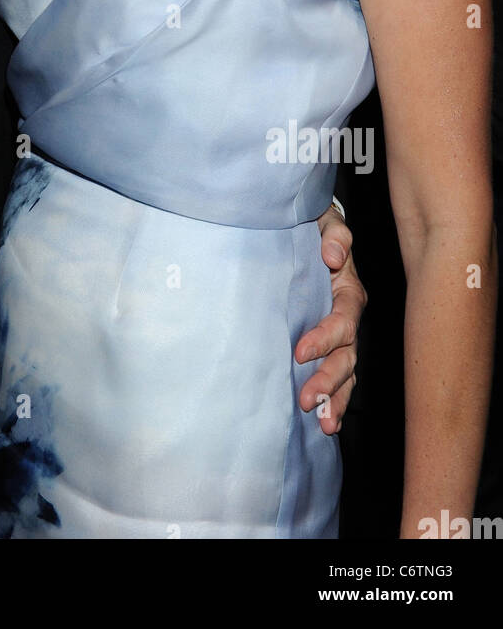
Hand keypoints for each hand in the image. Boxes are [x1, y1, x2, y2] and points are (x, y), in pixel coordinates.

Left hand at [296, 205, 366, 434]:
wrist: (309, 234)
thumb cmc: (316, 229)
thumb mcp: (325, 223)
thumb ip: (334, 235)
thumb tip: (334, 255)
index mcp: (349, 292)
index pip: (342, 320)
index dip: (324, 337)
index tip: (299, 352)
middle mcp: (348, 319)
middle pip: (347, 356)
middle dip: (329, 380)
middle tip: (307, 400)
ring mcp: (340, 337)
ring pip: (345, 373)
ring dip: (335, 399)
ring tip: (324, 424)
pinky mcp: (328, 348)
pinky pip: (337, 379)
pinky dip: (334, 402)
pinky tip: (326, 424)